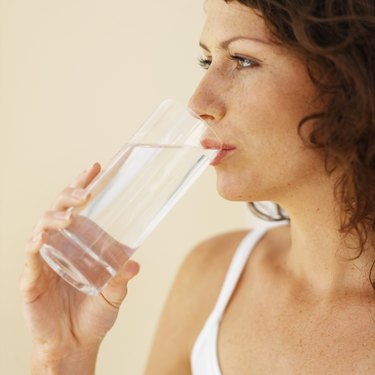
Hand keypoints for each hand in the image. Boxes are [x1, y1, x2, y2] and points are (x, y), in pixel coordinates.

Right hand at [20, 163, 139, 364]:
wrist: (75, 344)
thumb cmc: (93, 315)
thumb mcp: (113, 294)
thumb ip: (121, 279)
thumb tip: (134, 264)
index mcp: (78, 243)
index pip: (78, 207)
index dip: (83, 186)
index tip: (95, 167)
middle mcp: (60, 245)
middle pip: (59, 209)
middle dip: (70, 194)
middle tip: (87, 192)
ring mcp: (44, 259)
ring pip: (42, 226)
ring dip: (55, 217)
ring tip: (70, 217)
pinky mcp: (32, 277)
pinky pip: (30, 255)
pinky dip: (35, 244)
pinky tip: (42, 238)